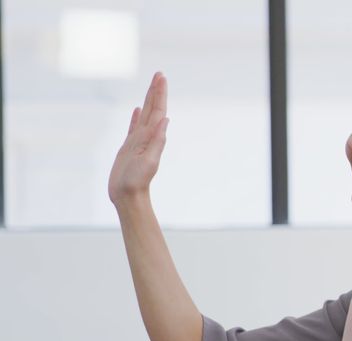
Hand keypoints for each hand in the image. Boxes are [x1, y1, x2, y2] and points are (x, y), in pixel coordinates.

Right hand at [109, 72, 169, 206]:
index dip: (160, 94)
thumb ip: (157, 141)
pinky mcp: (128, 147)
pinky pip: (133, 127)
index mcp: (152, 138)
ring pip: (144, 115)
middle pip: (153, 109)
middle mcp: (146, 137)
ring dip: (148, 100)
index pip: (158, 111)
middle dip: (156, 91)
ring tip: (152, 86)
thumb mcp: (150, 161)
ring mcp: (137, 141)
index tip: (161, 78)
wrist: (128, 196)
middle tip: (159, 74)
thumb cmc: (137, 182)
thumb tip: (165, 120)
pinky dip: (136, 117)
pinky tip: (138, 110)